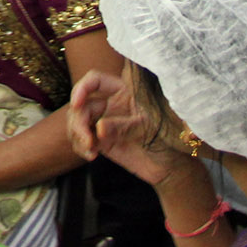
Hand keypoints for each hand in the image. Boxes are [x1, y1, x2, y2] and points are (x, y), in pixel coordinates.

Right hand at [66, 70, 195, 189]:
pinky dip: (80, 147)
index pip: (95, 80)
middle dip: (78, 121)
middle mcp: (110, 104)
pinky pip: (81, 140)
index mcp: (122, 91)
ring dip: (77, 135)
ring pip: (77, 121)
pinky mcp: (100, 141)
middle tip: (87, 139)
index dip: (82, 88)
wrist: (169, 166)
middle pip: (81, 104)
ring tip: (90, 150)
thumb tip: (99, 128)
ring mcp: (103, 123)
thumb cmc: (166, 139)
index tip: (76, 104)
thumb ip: (123, 126)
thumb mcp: (148, 128)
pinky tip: (91, 156)